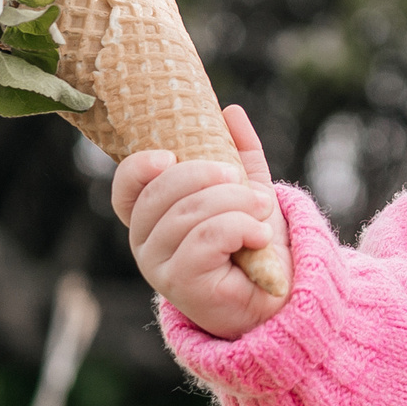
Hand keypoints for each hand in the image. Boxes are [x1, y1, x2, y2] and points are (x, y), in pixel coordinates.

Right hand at [111, 104, 289, 340]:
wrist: (279, 293)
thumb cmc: (256, 244)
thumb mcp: (248, 190)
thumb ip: (239, 153)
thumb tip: (230, 111)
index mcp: (154, 217)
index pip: (126, 188)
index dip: (140, 167)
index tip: (170, 155)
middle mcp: (145, 242)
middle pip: (162, 191)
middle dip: (209, 176)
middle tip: (242, 182)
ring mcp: (158, 266)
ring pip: (188, 212)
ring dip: (236, 203)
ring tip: (261, 213)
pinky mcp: (181, 284)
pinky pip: (207, 237)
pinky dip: (241, 227)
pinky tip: (258, 238)